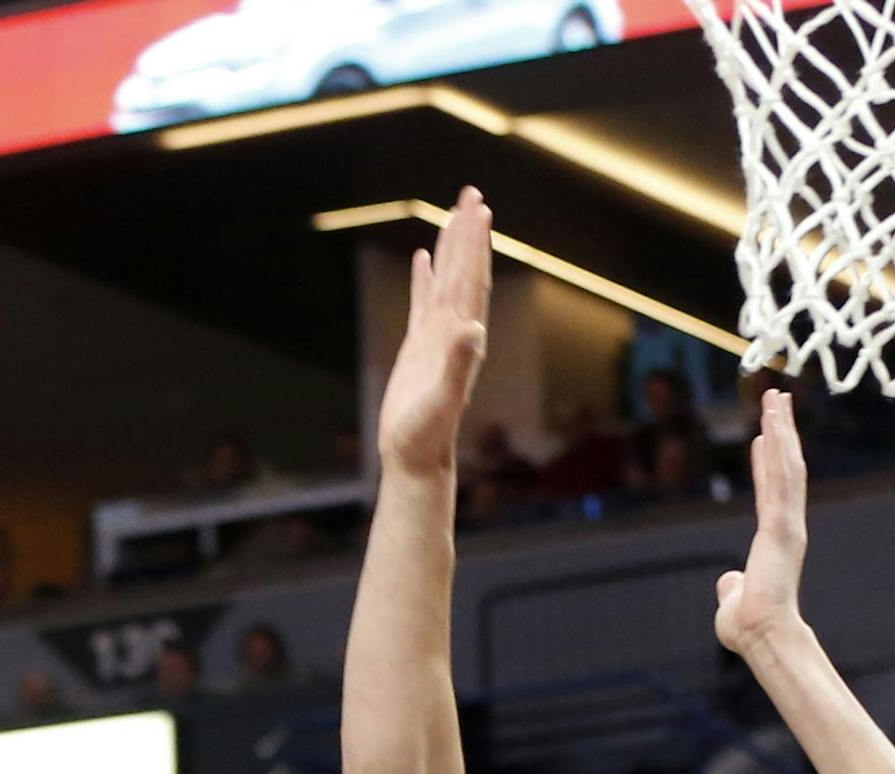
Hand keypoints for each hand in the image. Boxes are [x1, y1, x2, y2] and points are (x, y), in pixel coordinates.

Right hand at [375, 188, 491, 475]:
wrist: (417, 458)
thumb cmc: (426, 436)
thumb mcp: (441, 399)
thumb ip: (457, 364)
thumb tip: (471, 329)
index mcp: (461, 338)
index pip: (470, 280)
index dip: (473, 245)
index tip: (477, 210)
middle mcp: (454, 332)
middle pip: (464, 272)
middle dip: (468, 233)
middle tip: (471, 193)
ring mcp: (437, 338)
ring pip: (447, 281)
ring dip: (452, 248)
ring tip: (454, 213)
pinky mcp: (418, 347)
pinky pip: (423, 302)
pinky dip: (425, 276)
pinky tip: (422, 258)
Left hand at [716, 389, 807, 655]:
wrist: (760, 635)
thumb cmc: (747, 625)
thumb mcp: (734, 598)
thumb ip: (733, 585)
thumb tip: (729, 581)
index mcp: (775, 538)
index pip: (771, 489)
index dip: (768, 459)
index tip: (763, 433)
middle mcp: (786, 525)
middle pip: (785, 468)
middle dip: (781, 431)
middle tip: (776, 397)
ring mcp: (787, 524)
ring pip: (787, 467)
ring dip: (782, 430)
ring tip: (776, 398)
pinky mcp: (783, 527)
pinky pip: (781, 482)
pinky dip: (778, 453)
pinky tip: (770, 428)